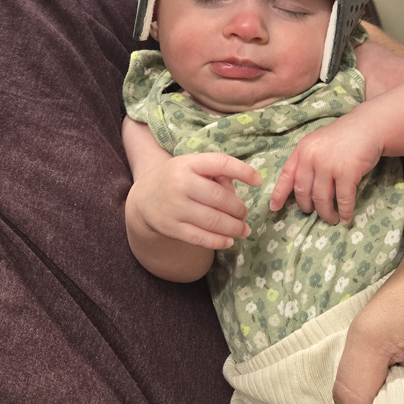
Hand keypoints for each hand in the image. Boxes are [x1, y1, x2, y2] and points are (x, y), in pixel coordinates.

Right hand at [130, 151, 260, 249]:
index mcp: (189, 163)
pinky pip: (200, 238)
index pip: (221, 163)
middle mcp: (180, 183)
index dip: (243, 171)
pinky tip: (229, 241)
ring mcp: (175, 207)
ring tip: (244, 230)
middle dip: (239, 209)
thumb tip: (236, 193)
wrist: (144, 197)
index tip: (258, 181)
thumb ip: (216, 175)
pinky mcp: (171, 227)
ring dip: (234, 227)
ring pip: (213, 220)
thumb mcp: (192, 167)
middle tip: (245, 214)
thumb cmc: (178, 179)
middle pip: (220, 198)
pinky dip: (219, 241)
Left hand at [270, 115, 383, 224]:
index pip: (286, 175)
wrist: (368, 126)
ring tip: (331, 219)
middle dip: (307, 207)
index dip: (278, 194)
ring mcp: (329, 165)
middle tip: (312, 213)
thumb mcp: (317, 144)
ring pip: (321, 199)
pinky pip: (343, 199)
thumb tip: (299, 190)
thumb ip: (307, 161)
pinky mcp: (347, 172)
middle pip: (303, 192)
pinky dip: (344, 212)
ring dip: (326, 214)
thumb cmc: (342, 137)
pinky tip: (345, 218)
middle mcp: (312, 157)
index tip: (274, 208)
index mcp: (302, 150)